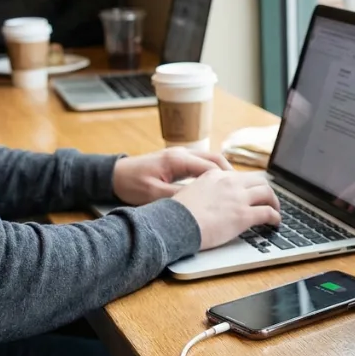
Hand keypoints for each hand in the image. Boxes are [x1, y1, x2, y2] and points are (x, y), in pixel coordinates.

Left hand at [112, 148, 232, 205]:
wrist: (113, 175)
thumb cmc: (131, 184)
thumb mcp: (154, 195)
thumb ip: (178, 197)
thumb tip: (200, 202)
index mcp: (177, 159)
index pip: (211, 166)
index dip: (227, 179)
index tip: (238, 190)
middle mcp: (181, 153)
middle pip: (215, 159)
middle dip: (230, 173)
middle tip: (241, 189)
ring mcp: (180, 154)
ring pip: (209, 160)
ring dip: (222, 172)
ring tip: (232, 188)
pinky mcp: (177, 160)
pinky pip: (201, 163)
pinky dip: (212, 172)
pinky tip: (215, 185)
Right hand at [173, 170, 281, 249]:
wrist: (174, 223)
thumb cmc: (176, 213)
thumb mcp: (188, 192)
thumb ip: (202, 191)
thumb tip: (205, 200)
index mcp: (215, 175)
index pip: (239, 176)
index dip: (248, 185)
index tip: (251, 192)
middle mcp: (230, 183)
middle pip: (258, 181)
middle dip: (266, 190)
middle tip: (268, 200)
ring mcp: (238, 198)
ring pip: (267, 193)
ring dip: (275, 202)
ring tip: (276, 210)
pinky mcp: (244, 215)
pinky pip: (268, 213)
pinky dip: (275, 217)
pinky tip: (275, 222)